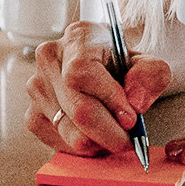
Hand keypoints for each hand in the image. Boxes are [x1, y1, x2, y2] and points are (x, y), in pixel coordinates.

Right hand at [26, 20, 172, 155]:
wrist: (105, 69)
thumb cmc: (123, 66)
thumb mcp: (148, 63)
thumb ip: (151, 76)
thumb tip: (135, 102)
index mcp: (77, 38)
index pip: (82, 72)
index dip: (109, 99)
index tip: (130, 117)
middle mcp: (50, 59)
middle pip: (78, 108)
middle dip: (110, 132)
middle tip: (129, 139)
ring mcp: (37, 88)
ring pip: (69, 131)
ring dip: (99, 142)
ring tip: (114, 133)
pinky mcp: (33, 115)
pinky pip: (60, 143)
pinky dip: (84, 147)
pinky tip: (96, 135)